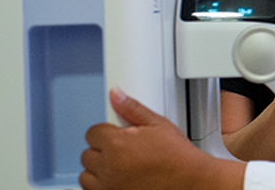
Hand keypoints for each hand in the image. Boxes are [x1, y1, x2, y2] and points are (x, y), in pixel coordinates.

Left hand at [80, 87, 245, 189]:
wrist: (188, 180)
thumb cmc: (176, 155)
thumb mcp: (158, 123)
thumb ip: (132, 108)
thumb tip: (116, 94)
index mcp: (116, 144)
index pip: (93, 132)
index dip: (106, 130)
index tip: (118, 133)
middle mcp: (108, 167)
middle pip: (87, 153)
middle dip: (102, 149)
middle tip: (123, 148)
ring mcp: (108, 186)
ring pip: (86, 175)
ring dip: (98, 169)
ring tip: (119, 164)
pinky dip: (101, 184)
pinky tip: (118, 177)